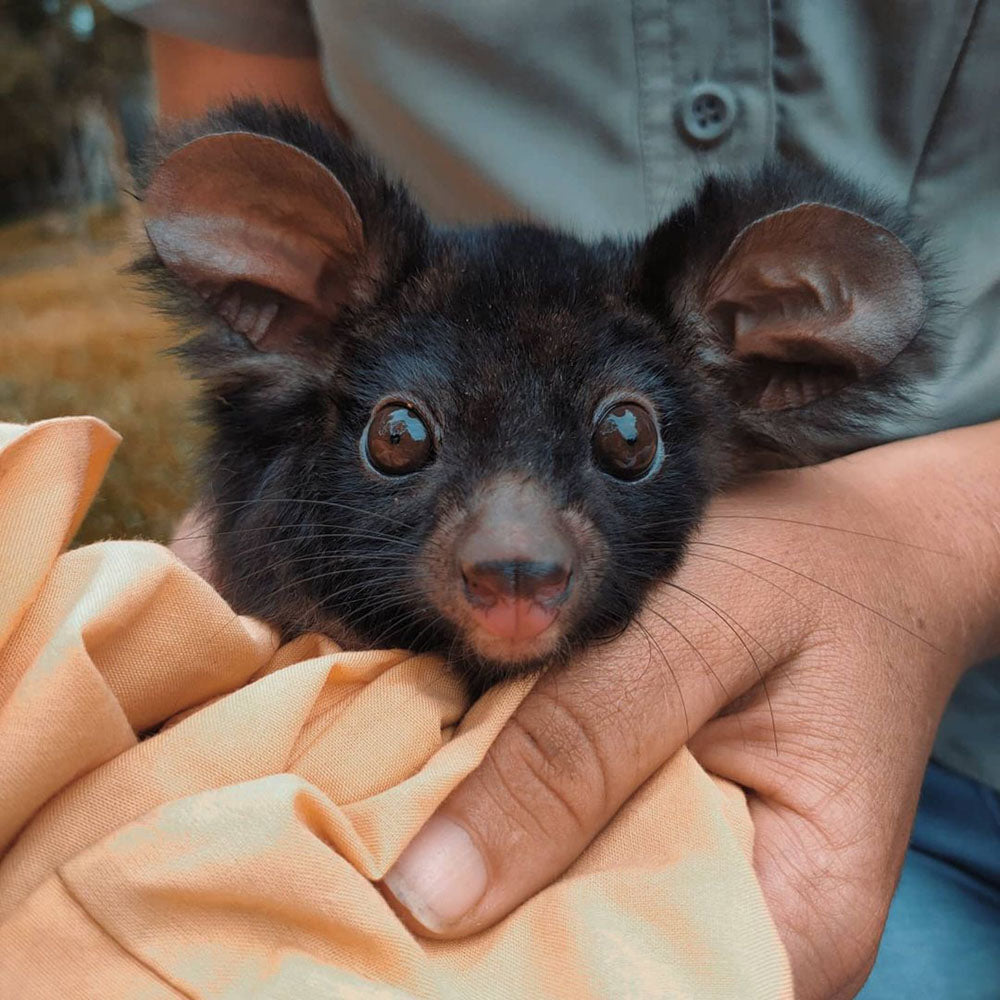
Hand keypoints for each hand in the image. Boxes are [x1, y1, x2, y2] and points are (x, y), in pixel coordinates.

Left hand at [382, 422, 999, 998]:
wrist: (864, 546)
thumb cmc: (809, 574)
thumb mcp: (698, 634)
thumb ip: (580, 748)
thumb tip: (428, 893)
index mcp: (801, 916)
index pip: (631, 993)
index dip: (510, 963)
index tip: (396, 901)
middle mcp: (750, 926)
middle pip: (586, 965)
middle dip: (480, 912)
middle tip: (374, 841)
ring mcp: (702, 876)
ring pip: (563, 908)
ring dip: (481, 853)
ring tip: (397, 800)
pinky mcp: (666, 827)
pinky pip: (568, 845)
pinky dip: (505, 807)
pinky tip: (450, 766)